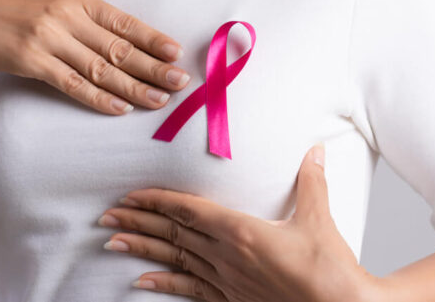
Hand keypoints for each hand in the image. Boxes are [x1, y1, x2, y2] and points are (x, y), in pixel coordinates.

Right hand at [0, 0, 190, 113]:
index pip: (124, 22)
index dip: (152, 39)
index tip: (176, 54)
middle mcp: (67, 17)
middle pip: (119, 48)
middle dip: (153, 68)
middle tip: (180, 83)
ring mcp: (50, 40)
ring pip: (101, 69)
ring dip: (133, 88)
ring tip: (159, 101)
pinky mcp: (33, 62)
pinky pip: (72, 84)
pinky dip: (97, 98)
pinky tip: (119, 109)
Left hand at [97, 144, 376, 301]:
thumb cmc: (328, 268)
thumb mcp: (318, 217)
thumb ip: (311, 180)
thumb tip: (314, 149)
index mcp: (242, 231)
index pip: (189, 211)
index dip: (157, 201)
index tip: (131, 195)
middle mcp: (226, 256)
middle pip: (173, 233)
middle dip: (138, 221)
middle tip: (106, 214)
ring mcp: (226, 280)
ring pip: (175, 259)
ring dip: (142, 247)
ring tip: (112, 240)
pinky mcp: (232, 299)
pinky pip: (190, 290)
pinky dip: (164, 284)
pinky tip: (141, 281)